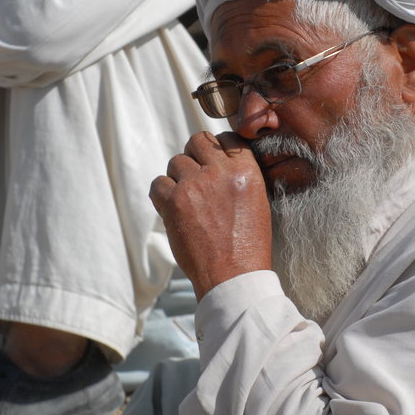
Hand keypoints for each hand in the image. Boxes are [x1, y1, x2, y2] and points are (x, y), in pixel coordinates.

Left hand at [150, 132, 272, 297]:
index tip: (214, 161)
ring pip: (176, 161)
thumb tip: (215, 161)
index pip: (227, 138)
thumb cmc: (248, 245)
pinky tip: (174, 207)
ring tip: (188, 199)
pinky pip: (157, 183)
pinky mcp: (173, 202)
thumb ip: (238, 177)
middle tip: (198, 177)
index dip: (217, 148)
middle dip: (195, 155)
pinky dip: (162, 193)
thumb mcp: (257, 202)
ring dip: (179, 177)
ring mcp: (194, 185)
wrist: (233, 276)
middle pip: (197, 141)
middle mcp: (219, 172)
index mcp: (246, 171)